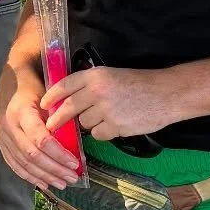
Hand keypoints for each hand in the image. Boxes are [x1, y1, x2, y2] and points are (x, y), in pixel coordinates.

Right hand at [0, 66, 80, 191]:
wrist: (12, 80)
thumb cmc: (36, 86)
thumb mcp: (50, 95)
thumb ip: (59, 117)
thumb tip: (75, 143)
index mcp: (21, 112)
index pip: (40, 140)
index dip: (58, 155)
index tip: (75, 163)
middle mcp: (8, 126)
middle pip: (32, 156)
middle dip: (54, 170)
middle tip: (73, 178)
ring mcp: (2, 136)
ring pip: (23, 164)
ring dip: (45, 176)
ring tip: (63, 183)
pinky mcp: (1, 143)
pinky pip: (15, 165)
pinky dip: (30, 176)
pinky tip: (44, 183)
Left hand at [42, 66, 181, 144]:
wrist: (166, 94)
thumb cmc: (140, 83)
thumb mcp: (112, 75)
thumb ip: (91, 85)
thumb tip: (69, 100)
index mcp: (96, 75)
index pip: (65, 85)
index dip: (51, 96)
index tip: (43, 104)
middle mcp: (97, 91)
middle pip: (68, 108)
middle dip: (57, 119)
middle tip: (50, 126)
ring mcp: (106, 110)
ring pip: (84, 124)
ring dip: (90, 124)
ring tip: (106, 117)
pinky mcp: (116, 127)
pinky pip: (99, 134)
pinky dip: (104, 133)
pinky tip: (116, 125)